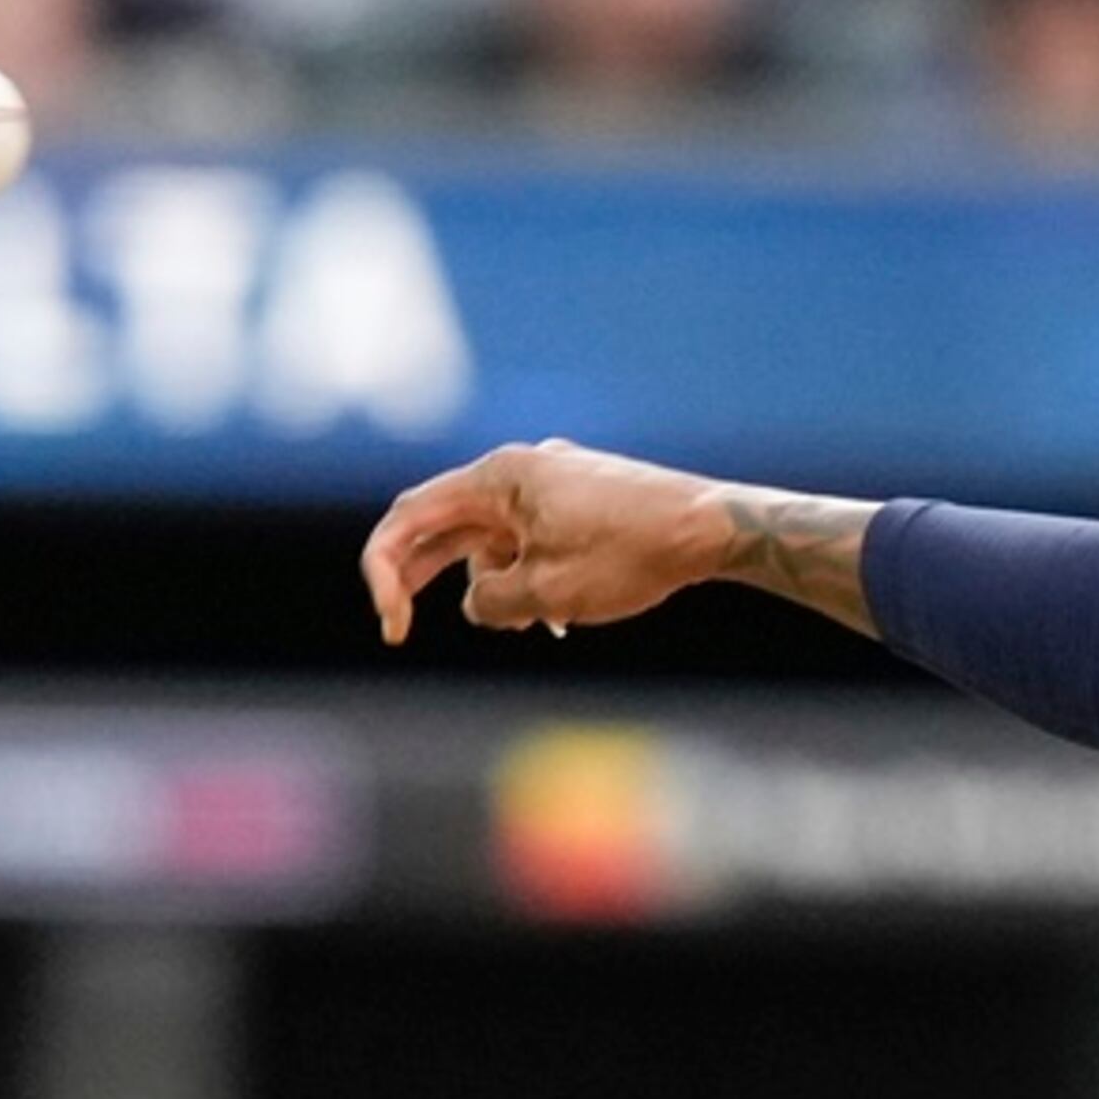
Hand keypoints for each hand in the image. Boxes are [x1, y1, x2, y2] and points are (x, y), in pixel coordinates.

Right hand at [358, 439, 726, 644]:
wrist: (714, 529)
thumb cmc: (632, 554)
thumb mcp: (545, 593)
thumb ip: (490, 602)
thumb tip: (481, 603)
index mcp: (499, 477)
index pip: (410, 516)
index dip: (384, 571)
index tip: (394, 624)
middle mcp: (520, 470)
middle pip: (445, 525)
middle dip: (422, 579)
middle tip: (402, 627)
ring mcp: (552, 482)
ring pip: (492, 539)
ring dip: (493, 585)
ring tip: (536, 621)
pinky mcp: (581, 501)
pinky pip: (530, 539)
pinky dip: (527, 574)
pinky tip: (559, 613)